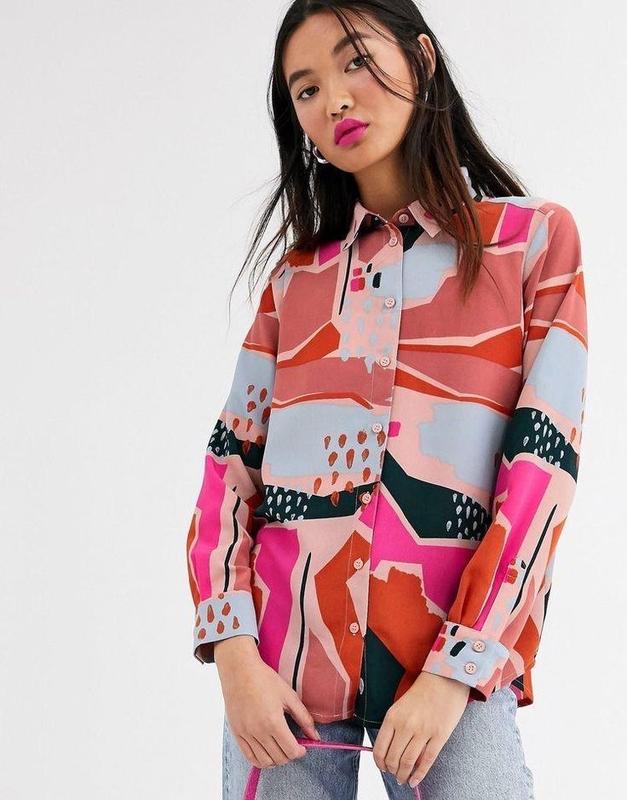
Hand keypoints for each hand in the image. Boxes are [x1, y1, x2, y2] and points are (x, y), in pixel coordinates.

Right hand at [215, 638, 321, 769]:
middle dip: (290, 755)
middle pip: (279, 758)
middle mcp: (258, 731)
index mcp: (273, 721)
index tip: (303, 746)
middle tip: (293, 745)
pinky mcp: (237, 733)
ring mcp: (246, 734)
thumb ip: (304, 718)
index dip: (300, 752)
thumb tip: (316, 736)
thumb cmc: (265, 679)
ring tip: (280, 748)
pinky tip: (267, 751)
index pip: (291, 751)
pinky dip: (260, 760)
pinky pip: (249, 757)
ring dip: (276, 760)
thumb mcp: (289, 695)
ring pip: (264, 762)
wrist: (239, 671)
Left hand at [372, 671, 469, 787]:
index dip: (379, 762)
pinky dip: (419, 775)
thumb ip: (394, 725)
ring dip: (403, 775)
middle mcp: (405, 725)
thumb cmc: (422, 690)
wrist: (445, 678)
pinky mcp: (439, 736)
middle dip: (392, 771)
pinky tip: (414, 781)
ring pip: (408, 762)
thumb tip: (390, 749)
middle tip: (394, 774)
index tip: (382, 767)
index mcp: (393, 716)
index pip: (379, 748)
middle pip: (393, 759)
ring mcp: (423, 732)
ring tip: (403, 779)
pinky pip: (427, 761)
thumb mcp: (400, 705)